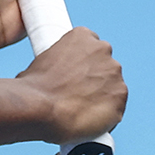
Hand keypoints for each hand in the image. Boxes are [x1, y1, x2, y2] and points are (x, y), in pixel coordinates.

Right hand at [18, 27, 125, 144]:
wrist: (39, 107)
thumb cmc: (34, 87)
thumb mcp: (43, 59)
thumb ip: (61, 60)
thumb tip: (59, 75)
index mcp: (82, 36)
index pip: (91, 45)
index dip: (83, 61)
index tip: (75, 73)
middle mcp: (103, 50)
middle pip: (105, 64)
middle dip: (95, 77)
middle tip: (77, 92)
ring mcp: (114, 74)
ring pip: (113, 86)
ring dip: (102, 95)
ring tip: (81, 109)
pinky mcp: (120, 98)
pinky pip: (117, 107)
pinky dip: (106, 113)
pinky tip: (88, 119)